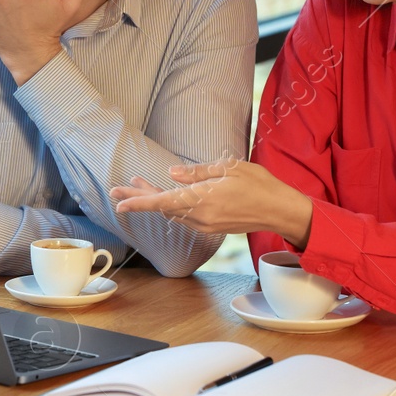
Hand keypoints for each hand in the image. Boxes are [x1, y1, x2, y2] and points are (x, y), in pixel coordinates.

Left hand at [110, 158, 314, 245]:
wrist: (279, 210)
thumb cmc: (258, 184)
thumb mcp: (229, 168)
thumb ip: (197, 172)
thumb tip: (171, 174)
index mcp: (202, 199)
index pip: (163, 201)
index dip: (138, 201)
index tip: (119, 201)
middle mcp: (200, 216)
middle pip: (162, 208)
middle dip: (139, 198)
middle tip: (116, 190)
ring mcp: (206, 225)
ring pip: (172, 212)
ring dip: (155, 200)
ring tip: (138, 185)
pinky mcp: (212, 227)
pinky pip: (184, 217)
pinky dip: (170, 206)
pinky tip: (165, 196)